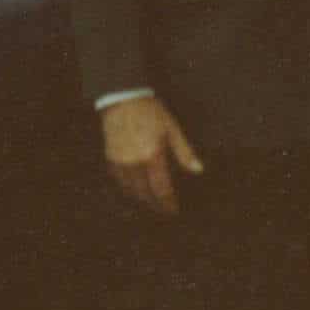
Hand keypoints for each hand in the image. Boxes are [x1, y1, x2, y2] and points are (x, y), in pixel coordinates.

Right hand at [102, 95, 202, 215]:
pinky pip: (119, 181)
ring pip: (130, 190)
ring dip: (141, 198)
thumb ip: (184, 152)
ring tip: (151, 201)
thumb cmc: (152, 112)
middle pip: (145, 193)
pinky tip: (135, 189)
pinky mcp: (111, 158)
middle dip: (155, 204)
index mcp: (152, 156)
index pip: (161, 189)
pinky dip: (127, 188)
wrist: (123, 99)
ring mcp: (121, 161)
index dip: (167, 203)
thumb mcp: (172, 129)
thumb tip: (198, 170)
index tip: (173, 210)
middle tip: (163, 209)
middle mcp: (135, 163)